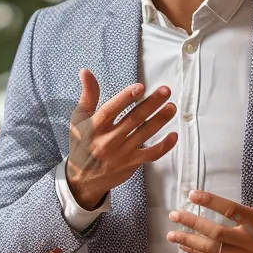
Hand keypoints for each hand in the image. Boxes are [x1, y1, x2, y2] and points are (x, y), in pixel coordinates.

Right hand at [66, 68, 177, 209]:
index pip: (111, 110)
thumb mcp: (79, 119)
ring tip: (172, 107)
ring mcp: (121, 153)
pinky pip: (150, 155)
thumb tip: (86, 72)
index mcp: (95, 127)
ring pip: (144, 134)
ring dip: (160, 120)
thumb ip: (88, 95)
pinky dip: (163, 146)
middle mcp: (108, 140)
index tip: (140, 87)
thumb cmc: (81, 144)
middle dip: (151, 104)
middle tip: (165, 91)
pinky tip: (173, 135)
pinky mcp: (131, 164)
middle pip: (133, 119)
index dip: (126, 98)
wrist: (82, 180)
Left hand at [166, 162, 252, 252]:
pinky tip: (186, 247)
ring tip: (171, 234)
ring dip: (191, 241)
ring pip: (214, 250)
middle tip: (173, 214)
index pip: (232, 211)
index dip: (211, 202)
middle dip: (193, 223)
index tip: (192, 194)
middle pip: (217, 233)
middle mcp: (252, 241)